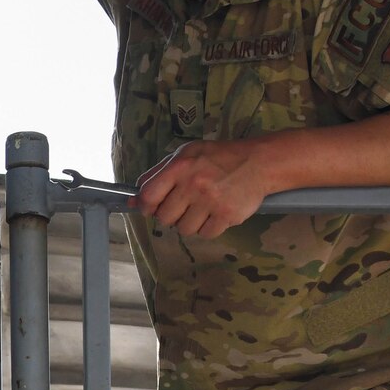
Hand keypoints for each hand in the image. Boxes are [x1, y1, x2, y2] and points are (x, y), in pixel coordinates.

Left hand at [134, 138, 274, 238]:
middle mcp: (193, 185)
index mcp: (180, 167)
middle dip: (170, 215)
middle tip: (183, 205)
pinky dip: (207, 227)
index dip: (145, 206)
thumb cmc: (217, 158)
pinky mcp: (227, 216)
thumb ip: (156, 174)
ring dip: (189, 222)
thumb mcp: (185, 155)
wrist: (257, 162)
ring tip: (201, 208)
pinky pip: (205, 234)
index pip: (148, 196)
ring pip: (184, 229)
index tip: (151, 207)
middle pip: (165, 217)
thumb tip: (132, 199)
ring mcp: (211, 202)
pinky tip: (214, 213)